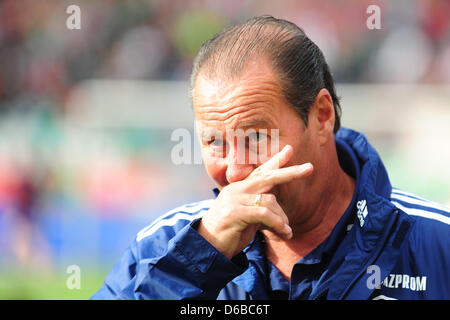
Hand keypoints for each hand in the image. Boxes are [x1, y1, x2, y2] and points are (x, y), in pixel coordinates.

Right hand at [197, 145, 313, 258]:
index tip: (290, 150)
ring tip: (287, 232)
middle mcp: (237, 189)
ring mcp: (234, 199)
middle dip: (290, 172)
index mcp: (240, 188)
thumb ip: (261, 210)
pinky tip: (284, 233)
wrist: (207, 246)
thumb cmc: (229, 233)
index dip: (276, 161)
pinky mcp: (234, 212)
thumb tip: (281, 213)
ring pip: (270, 201)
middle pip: (268, 177)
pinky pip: (264, 214)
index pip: (260, 172)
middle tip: (310, 167)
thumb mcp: (248, 218)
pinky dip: (278, 224)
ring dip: (283, 219)